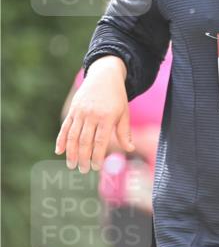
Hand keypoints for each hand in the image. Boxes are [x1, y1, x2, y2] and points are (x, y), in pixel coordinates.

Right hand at [55, 56, 133, 172]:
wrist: (104, 76)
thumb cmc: (117, 97)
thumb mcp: (124, 113)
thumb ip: (125, 132)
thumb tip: (130, 149)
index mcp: (107, 117)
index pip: (100, 141)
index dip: (97, 156)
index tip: (96, 167)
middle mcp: (92, 115)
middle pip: (85, 141)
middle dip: (83, 158)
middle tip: (83, 170)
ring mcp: (80, 112)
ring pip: (73, 136)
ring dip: (71, 152)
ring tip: (71, 165)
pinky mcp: (73, 110)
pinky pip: (65, 127)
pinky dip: (61, 140)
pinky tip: (59, 151)